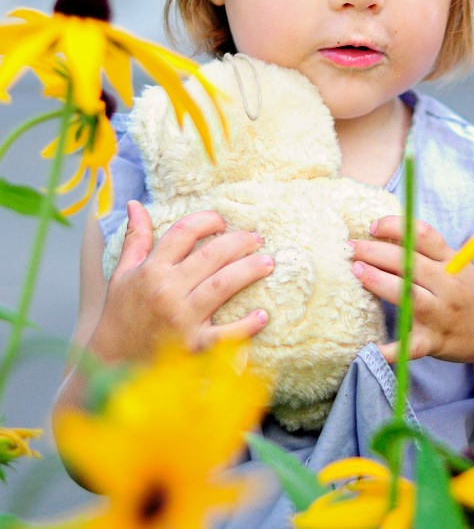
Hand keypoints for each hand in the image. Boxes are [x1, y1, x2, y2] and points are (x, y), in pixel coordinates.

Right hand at [89, 200, 273, 362]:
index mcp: (151, 270)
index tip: (222, 223)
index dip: (208, 220)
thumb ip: (135, 238)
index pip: (185, 232)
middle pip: (212, 255)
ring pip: (223, 285)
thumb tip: (135, 204)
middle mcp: (166, 291)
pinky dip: (246, 326)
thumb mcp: (122, 273)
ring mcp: (181, 318)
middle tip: (257, 239)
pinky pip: (224, 334)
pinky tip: (262, 315)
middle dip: (240, 242)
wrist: (110, 365)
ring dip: (250, 271)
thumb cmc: (121, 315)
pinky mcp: (192, 346)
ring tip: (268, 263)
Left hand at [350, 216, 473, 366]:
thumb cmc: (473, 292)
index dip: (396, 226)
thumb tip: (386, 234)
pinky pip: (410, 347)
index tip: (373, 226)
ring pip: (408, 295)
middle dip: (376, 251)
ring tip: (356, 271)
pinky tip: (367, 347)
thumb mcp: (459, 265)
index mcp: (452, 262)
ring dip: (379, 282)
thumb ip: (428, 252)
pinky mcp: (436, 343)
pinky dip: (389, 349)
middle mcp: (448, 285)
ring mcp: (442, 314)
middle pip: (409, 262)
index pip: (423, 235)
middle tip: (351, 247)